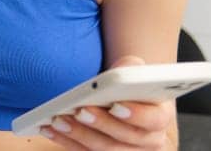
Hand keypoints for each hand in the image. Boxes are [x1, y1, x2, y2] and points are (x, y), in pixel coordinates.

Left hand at [40, 56, 175, 149]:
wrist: (127, 103)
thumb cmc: (130, 86)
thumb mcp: (135, 71)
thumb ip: (132, 67)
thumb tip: (125, 69)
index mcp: (160, 116)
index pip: (154, 119)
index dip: (136, 114)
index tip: (116, 105)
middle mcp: (149, 140)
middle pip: (125, 137)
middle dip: (101, 124)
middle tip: (81, 111)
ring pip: (105, 149)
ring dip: (79, 135)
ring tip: (58, 119)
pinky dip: (67, 142)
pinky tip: (50, 129)